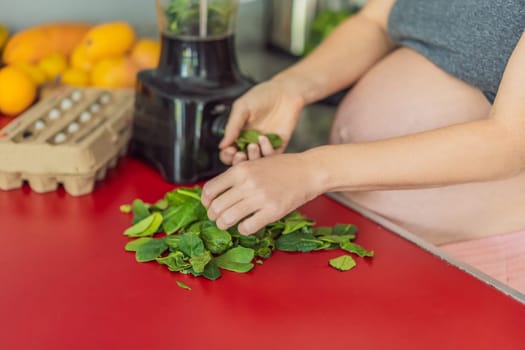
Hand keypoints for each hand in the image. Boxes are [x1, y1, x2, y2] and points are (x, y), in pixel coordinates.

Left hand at [201, 152, 324, 234]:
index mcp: (240, 169)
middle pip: (216, 207)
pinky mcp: (273, 211)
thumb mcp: (255, 163)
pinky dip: (243, 229)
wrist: (308, 171)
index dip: (205, 201)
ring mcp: (260, 198)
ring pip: (228, 219)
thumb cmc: (282, 167)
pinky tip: (247, 225)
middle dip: (213, 216)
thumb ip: (236, 175)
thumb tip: (213, 193)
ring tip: (227, 224)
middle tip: (218, 218)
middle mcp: (247, 183)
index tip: (209, 205)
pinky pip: (247, 227)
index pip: (210, 189)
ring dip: (224, 225)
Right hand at [219, 78, 304, 164]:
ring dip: (252, 158)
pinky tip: (264, 139)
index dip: (227, 155)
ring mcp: (264, 145)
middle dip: (238, 162)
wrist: (285, 92)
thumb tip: (221, 145)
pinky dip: (267, 151)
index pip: (229, 152)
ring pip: (256, 162)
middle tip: (240, 154)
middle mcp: (251, 142)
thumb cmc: (262, 96)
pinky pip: (271, 157)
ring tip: (252, 146)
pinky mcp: (278, 146)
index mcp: (239, 134)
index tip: (230, 150)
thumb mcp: (242, 108)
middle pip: (241, 162)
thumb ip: (232, 126)